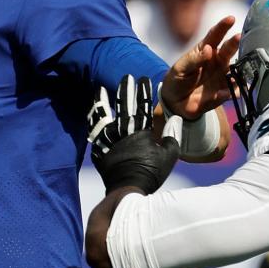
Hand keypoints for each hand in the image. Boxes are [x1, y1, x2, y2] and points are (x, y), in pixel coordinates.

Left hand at [88, 75, 179, 194]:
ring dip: (104, 101)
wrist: (128, 190)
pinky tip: (92, 113)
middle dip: (126, 89)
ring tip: (101, 89)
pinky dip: (93, 120)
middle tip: (127, 77)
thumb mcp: (169, 155)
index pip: (143, 106)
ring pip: (104, 115)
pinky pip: (94, 131)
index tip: (144, 79)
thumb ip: (173, 134)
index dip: (144, 92)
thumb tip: (175, 117)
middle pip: (124, 106)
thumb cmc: (151, 174)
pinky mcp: (99, 149)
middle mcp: (123, 132)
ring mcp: (109, 140)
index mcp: (141, 131)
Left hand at [160, 16, 240, 119]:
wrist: (175, 102)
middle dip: (234, 42)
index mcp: (205, 51)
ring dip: (239, 67)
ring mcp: (223, 76)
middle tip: (239, 37)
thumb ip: (194, 60)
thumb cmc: (177, 79)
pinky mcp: (225, 91)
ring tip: (236, 69)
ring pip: (236, 68)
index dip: (223, 26)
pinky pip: (234, 89)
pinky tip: (226, 92)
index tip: (230, 18)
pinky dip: (233, 90)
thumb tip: (209, 50)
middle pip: (229, 49)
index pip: (215, 35)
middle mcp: (217, 61)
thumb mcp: (180, 68)